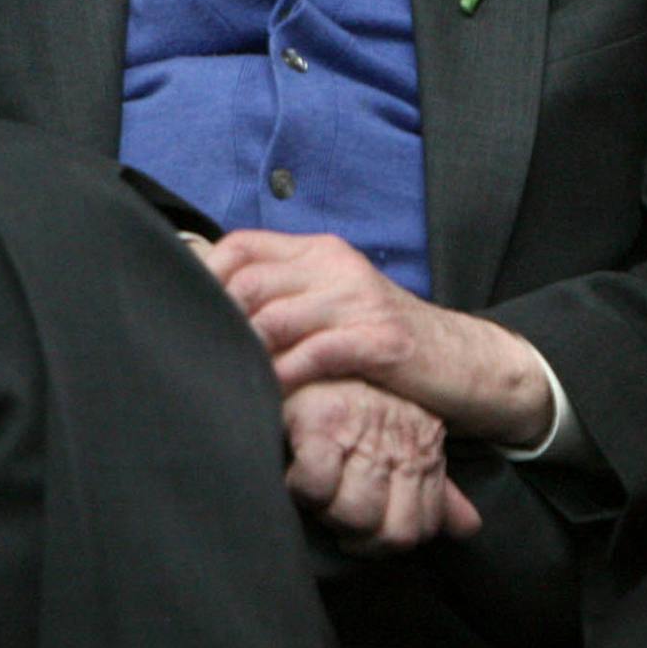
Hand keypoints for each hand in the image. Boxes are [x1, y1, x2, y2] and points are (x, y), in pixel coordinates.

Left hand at [205, 230, 552, 445]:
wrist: (463, 360)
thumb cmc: (385, 341)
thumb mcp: (334, 304)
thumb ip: (286, 297)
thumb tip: (214, 312)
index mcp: (321, 253)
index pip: (240, 247)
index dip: (203, 280)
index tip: (183, 318)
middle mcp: (337, 267)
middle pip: (247, 283)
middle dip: (216, 326)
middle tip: (199, 363)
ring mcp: (360, 301)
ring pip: (274, 319)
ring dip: (245, 358)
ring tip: (228, 387)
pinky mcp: (381, 340)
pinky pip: (315, 355)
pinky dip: (285, 379)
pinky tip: (273, 400)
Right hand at [282, 378, 482, 553]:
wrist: (321, 336)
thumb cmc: (359, 395)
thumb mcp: (408, 436)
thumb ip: (436, 488)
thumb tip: (470, 527)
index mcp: (424, 448)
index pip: (420, 528)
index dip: (386, 540)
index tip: (361, 526)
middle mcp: (401, 444)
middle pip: (392, 533)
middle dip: (358, 534)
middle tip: (335, 509)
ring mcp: (363, 433)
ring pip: (354, 515)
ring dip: (328, 514)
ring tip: (316, 490)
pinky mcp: (319, 421)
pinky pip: (314, 486)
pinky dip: (302, 489)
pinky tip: (295, 470)